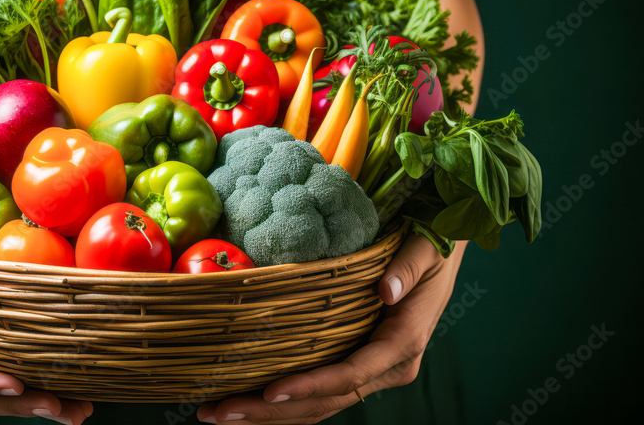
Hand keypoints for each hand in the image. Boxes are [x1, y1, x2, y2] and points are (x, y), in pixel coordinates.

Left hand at [196, 233, 465, 423]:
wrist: (438, 251)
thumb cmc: (430, 246)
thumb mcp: (426, 249)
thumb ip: (407, 269)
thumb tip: (386, 290)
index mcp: (403, 343)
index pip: (352, 373)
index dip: (311, 385)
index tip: (271, 391)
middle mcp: (387, 367)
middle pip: (325, 400)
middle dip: (270, 412)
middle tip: (219, 412)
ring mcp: (371, 371)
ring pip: (317, 405)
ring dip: (267, 415)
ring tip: (216, 413)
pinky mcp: (356, 365)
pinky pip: (318, 393)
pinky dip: (282, 404)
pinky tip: (244, 404)